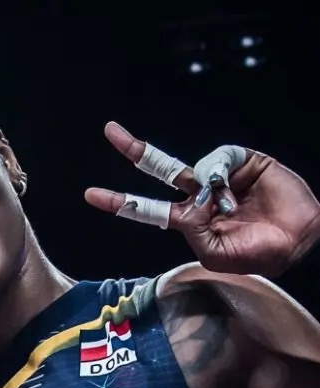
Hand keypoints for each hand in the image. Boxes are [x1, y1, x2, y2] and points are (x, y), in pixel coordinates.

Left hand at [85, 122, 319, 276]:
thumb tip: (191, 197)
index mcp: (187, 220)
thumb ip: (195, 230)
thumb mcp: (216, 255)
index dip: (118, 202)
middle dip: (134, 150)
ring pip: (190, 165)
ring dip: (206, 188)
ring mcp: (218, 176)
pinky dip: (222, 172)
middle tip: (109, 131)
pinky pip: (220, 158)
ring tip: (229, 207)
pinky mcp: (242, 161)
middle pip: (158, 168)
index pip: (145, 210)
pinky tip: (234, 186)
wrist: (300, 238)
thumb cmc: (257, 254)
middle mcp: (197, 195)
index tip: (90, 195)